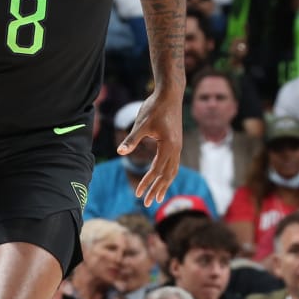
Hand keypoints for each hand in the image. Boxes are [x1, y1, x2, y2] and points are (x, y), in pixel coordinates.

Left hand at [117, 91, 183, 206]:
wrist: (170, 94)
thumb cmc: (154, 107)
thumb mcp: (141, 124)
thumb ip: (131, 139)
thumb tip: (120, 152)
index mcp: (168, 146)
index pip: (156, 170)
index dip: (147, 183)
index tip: (138, 194)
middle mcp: (176, 148)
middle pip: (167, 175)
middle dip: (157, 190)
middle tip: (148, 204)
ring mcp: (178, 146)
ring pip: (172, 171)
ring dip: (164, 185)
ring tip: (158, 198)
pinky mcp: (176, 143)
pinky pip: (174, 164)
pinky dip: (168, 175)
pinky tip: (163, 179)